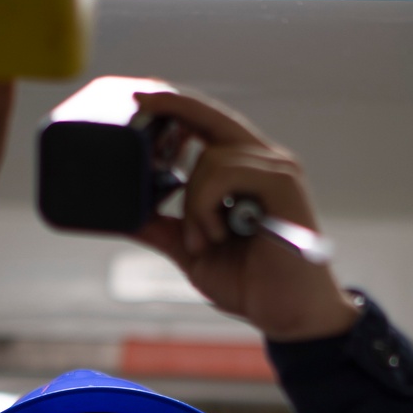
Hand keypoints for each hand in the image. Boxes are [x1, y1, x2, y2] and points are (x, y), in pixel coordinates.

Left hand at [132, 90, 357, 341]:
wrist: (290, 315)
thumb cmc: (252, 284)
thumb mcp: (192, 253)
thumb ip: (162, 229)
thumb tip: (122, 214)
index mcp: (246, 173)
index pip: (210, 127)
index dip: (178, 108)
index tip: (140, 97)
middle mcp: (264, 163)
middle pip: (212, 118)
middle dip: (174, 107)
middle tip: (138, 99)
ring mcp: (276, 170)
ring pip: (210, 157)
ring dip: (192, 203)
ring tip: (203, 240)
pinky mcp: (283, 183)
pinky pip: (224, 172)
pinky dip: (206, 204)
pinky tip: (217, 234)